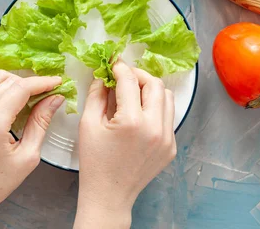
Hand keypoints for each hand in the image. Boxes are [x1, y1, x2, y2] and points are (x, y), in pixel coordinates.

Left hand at [0, 71, 63, 228]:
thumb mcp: (28, 156)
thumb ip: (41, 123)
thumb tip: (55, 99)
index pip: (20, 89)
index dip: (42, 82)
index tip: (59, 82)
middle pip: (10, 80)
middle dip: (33, 82)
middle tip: (51, 91)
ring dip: (20, 82)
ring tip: (36, 95)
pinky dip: (8, 87)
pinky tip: (20, 100)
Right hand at [74, 60, 176, 228]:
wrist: (109, 195)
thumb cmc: (95, 162)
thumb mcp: (88, 124)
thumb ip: (96, 94)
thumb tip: (104, 75)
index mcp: (132, 122)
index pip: (129, 81)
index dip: (120, 68)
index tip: (113, 63)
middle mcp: (155, 128)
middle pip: (154, 84)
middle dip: (138, 75)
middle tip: (124, 77)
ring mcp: (167, 138)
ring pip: (167, 98)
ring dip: (150, 90)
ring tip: (133, 94)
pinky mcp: (171, 146)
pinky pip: (168, 117)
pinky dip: (155, 108)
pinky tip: (140, 114)